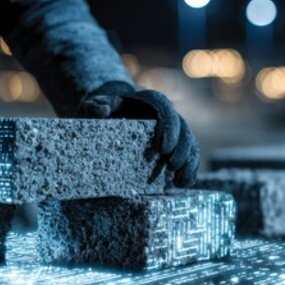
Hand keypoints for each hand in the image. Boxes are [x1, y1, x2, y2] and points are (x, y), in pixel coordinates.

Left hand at [78, 82, 198, 186]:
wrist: (112, 110)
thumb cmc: (105, 106)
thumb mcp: (96, 103)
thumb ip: (96, 104)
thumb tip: (101, 110)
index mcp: (151, 100)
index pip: (165, 110)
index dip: (169, 129)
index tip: (163, 148)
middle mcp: (167, 113)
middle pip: (182, 127)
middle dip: (181, 148)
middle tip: (172, 166)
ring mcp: (173, 129)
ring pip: (189, 142)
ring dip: (188, 161)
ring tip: (181, 180)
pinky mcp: (174, 143)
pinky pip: (188, 155)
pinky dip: (188, 169)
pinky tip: (183, 184)